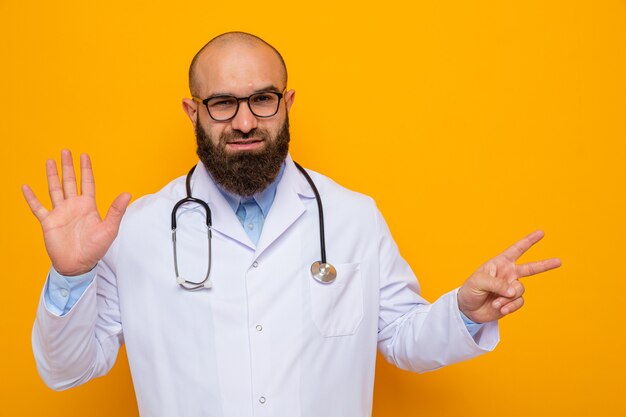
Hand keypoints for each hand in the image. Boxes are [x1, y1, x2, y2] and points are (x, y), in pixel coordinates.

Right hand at [22, 150, 131, 275]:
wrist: (78, 265)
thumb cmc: (95, 249)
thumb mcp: (109, 229)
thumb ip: (116, 211)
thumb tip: (127, 193)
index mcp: (88, 206)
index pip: (87, 183)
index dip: (86, 169)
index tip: (84, 155)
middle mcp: (74, 206)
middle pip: (70, 181)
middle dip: (68, 166)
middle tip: (65, 151)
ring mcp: (60, 213)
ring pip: (54, 189)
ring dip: (52, 175)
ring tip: (49, 161)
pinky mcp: (48, 222)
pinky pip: (37, 207)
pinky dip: (31, 198)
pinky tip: (26, 187)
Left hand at [457, 230, 560, 322]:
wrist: (468, 309)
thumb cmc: (470, 290)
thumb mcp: (478, 281)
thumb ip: (497, 284)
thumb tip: (513, 291)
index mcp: (500, 264)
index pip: (516, 250)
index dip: (528, 241)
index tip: (541, 233)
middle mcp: (508, 274)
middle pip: (531, 268)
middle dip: (545, 265)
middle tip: (559, 261)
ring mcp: (511, 288)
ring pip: (520, 290)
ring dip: (508, 297)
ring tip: (495, 302)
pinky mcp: (512, 301)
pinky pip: (518, 302)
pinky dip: (510, 306)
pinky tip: (500, 308)